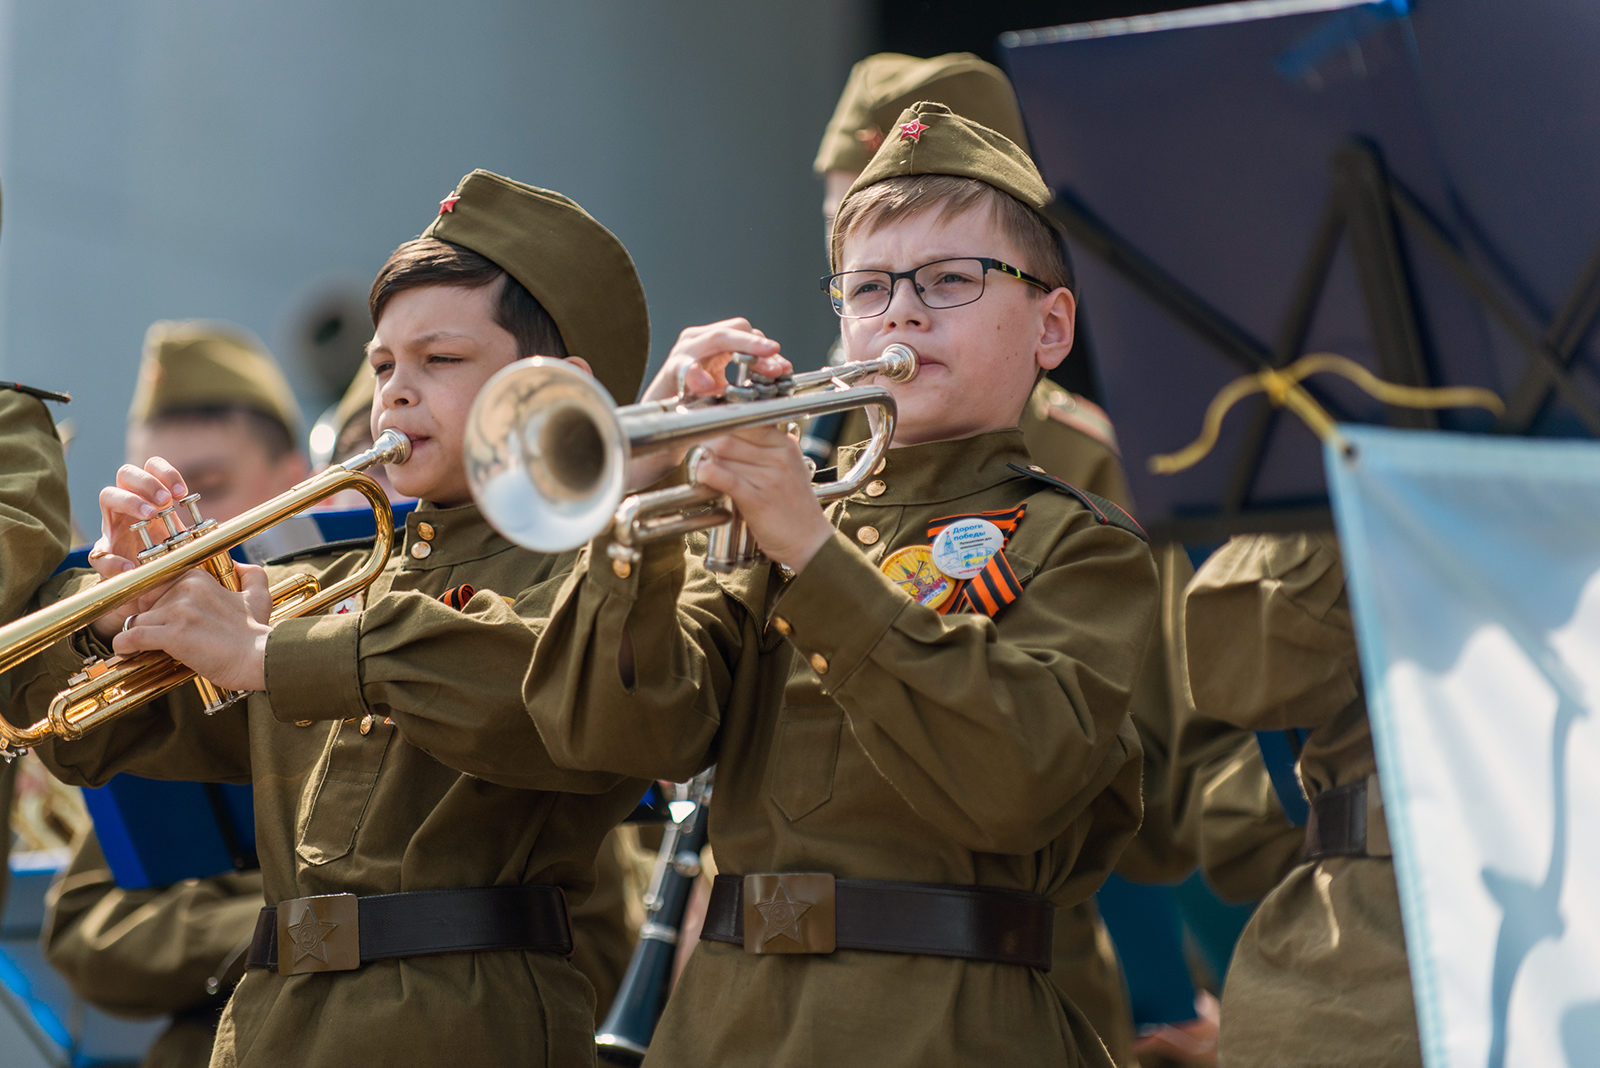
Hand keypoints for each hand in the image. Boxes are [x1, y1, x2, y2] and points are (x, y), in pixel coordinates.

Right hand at [87, 457, 190, 639]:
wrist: (152, 596)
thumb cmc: (173, 561)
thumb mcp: (190, 545)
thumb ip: (202, 536)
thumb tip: (232, 537)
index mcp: (152, 500)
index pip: (151, 468)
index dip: (165, 473)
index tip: (182, 493)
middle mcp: (129, 508)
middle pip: (127, 473)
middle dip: (148, 482)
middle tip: (166, 501)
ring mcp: (113, 528)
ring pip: (108, 496)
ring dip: (130, 501)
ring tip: (152, 515)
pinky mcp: (104, 556)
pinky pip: (98, 554)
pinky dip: (113, 560)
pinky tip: (131, 567)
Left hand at [111, 563, 272, 691]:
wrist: (260, 658)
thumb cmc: (257, 633)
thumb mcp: (260, 597)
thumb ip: (251, 575)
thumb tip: (239, 565)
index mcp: (199, 578)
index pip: (159, 585)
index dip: (157, 604)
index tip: (160, 619)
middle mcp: (185, 589)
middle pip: (145, 603)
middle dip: (146, 620)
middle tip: (152, 636)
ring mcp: (178, 611)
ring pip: (136, 620)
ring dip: (135, 634)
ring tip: (137, 648)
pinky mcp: (172, 634)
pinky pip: (132, 637)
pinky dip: (124, 646)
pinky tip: (127, 652)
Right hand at [626, 319, 791, 490]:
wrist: (663, 434)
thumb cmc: (696, 411)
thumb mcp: (728, 392)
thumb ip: (751, 378)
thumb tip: (782, 368)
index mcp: (714, 344)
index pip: (747, 333)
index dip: (766, 348)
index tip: (784, 367)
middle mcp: (699, 342)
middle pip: (735, 330)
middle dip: (758, 347)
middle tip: (776, 363)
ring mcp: (683, 354)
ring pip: (716, 339)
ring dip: (739, 349)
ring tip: (758, 366)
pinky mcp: (669, 373)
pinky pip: (684, 368)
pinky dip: (697, 375)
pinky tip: (709, 386)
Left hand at [692, 425, 831, 572]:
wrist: (810, 541)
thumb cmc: (793, 507)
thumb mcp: (787, 469)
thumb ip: (763, 450)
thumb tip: (727, 436)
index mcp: (785, 445)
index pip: (745, 421)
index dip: (720, 424)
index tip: (705, 430)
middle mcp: (779, 457)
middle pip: (729, 436)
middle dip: (706, 442)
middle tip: (695, 450)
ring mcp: (769, 478)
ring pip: (722, 455)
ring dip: (703, 459)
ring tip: (697, 465)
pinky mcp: (757, 499)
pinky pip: (724, 477)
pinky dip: (706, 473)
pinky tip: (700, 475)